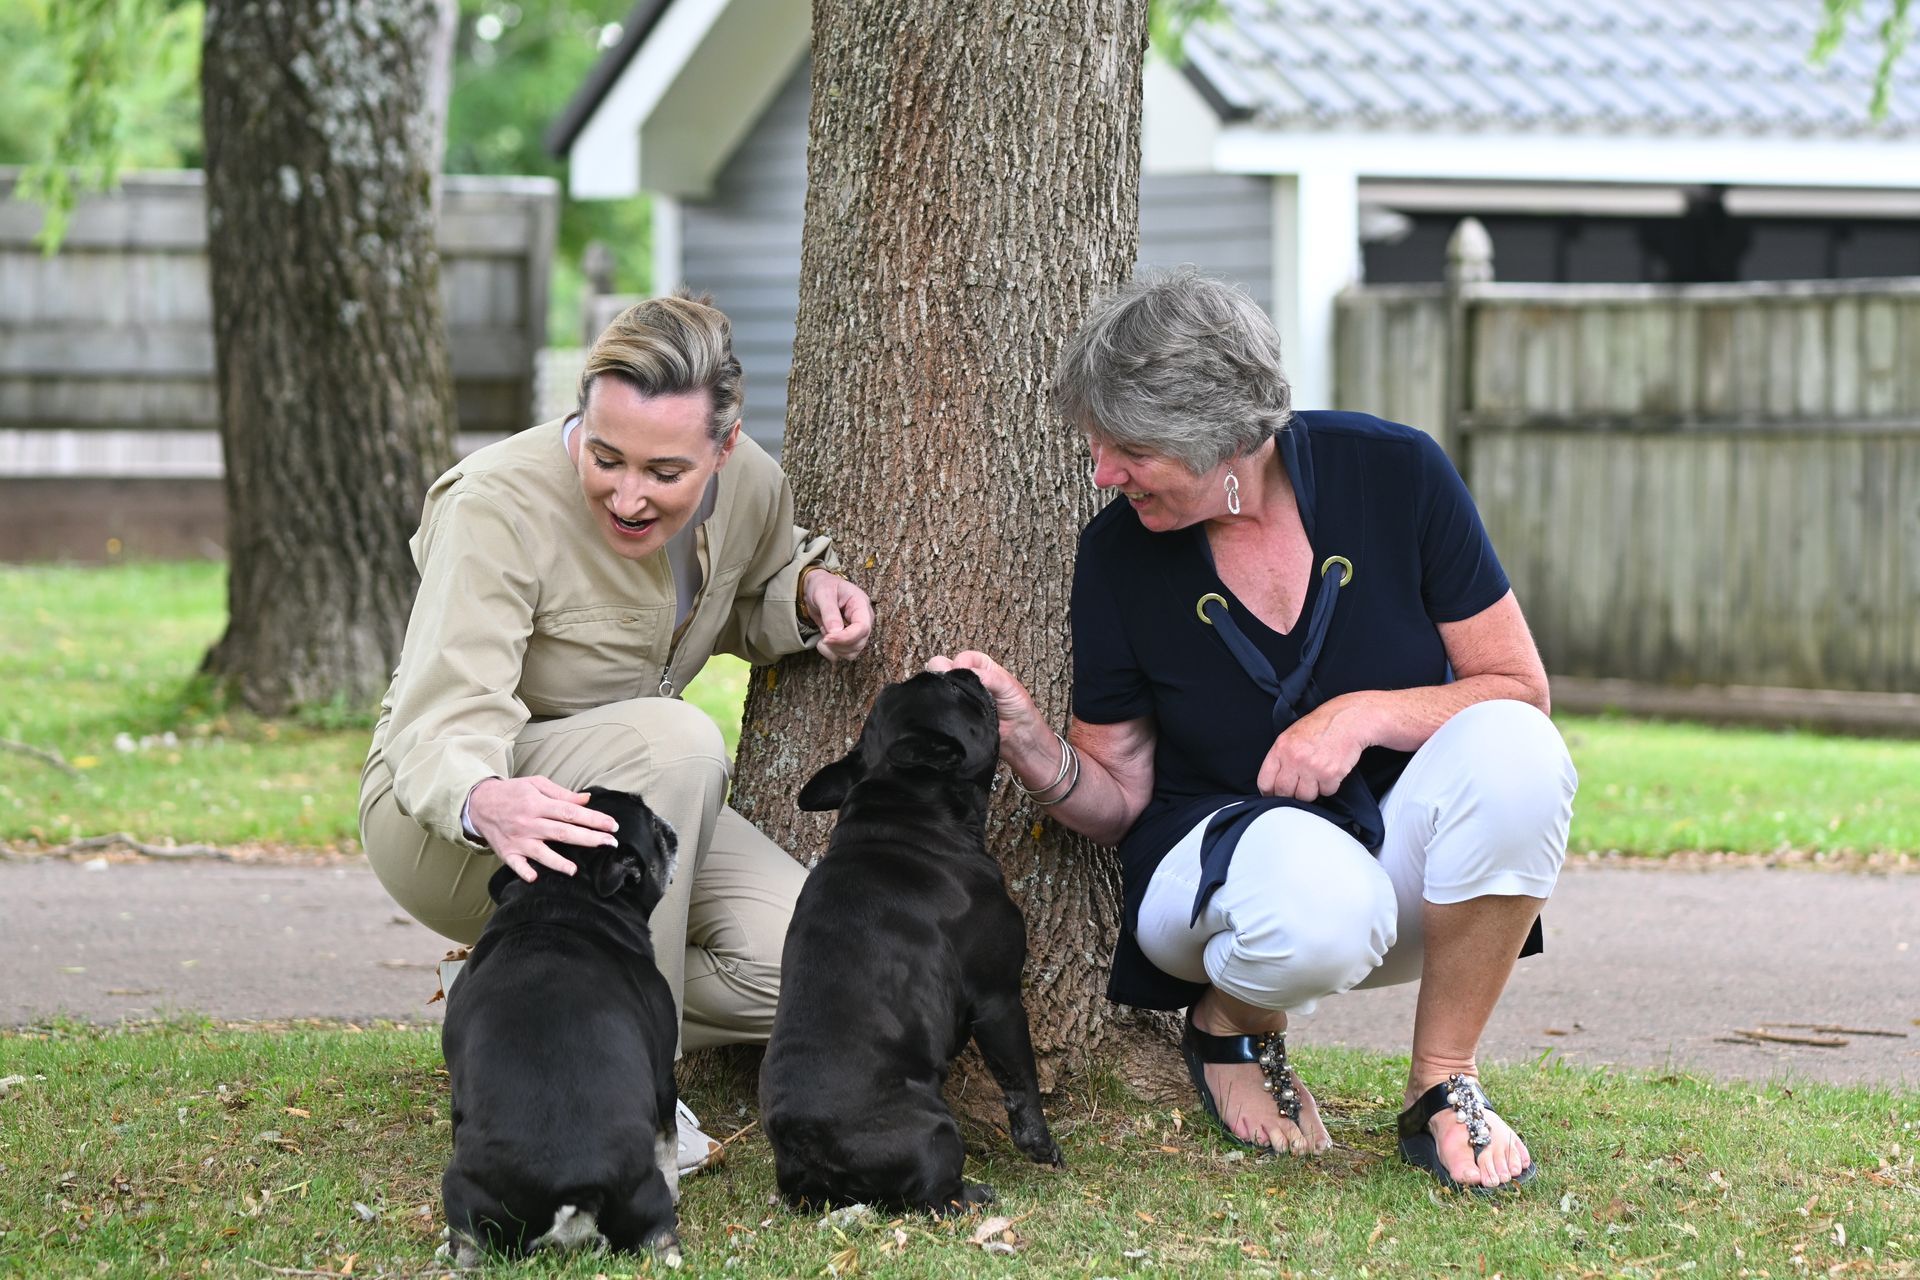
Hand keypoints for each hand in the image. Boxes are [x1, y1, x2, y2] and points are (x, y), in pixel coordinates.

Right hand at [465, 776, 617, 881]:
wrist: (479, 803)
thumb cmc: (512, 793)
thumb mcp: (536, 784)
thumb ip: (562, 794)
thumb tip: (586, 800)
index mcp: (538, 804)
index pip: (571, 812)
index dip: (593, 819)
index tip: (612, 825)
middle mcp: (529, 823)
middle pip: (562, 832)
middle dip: (589, 838)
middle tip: (611, 843)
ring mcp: (518, 839)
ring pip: (541, 852)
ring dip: (557, 862)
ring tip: (574, 869)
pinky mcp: (507, 852)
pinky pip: (516, 865)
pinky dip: (524, 871)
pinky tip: (535, 877)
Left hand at [805, 572, 873, 660]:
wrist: (817, 588)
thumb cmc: (822, 586)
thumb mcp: (823, 594)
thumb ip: (830, 612)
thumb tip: (835, 632)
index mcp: (861, 605)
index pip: (862, 628)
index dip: (845, 637)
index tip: (827, 638)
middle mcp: (864, 620)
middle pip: (858, 643)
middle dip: (838, 644)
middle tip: (822, 635)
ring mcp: (858, 631)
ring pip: (852, 652)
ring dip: (834, 649)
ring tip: (823, 635)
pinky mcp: (850, 639)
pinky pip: (844, 655)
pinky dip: (831, 652)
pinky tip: (823, 641)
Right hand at [925, 650, 1043, 744]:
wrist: (1018, 737)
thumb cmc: (1018, 709)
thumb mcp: (1008, 687)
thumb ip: (990, 677)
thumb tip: (966, 672)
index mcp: (981, 666)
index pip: (962, 657)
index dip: (960, 663)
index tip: (962, 673)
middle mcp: (966, 678)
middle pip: (941, 665)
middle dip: (943, 671)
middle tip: (952, 685)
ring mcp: (957, 695)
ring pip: (936, 684)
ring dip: (941, 688)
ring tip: (953, 698)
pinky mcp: (952, 712)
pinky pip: (939, 704)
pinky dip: (941, 704)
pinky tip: (951, 710)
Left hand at [1257, 697, 1369, 800]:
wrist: (1349, 719)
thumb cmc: (1321, 726)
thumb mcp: (1291, 735)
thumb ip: (1280, 758)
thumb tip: (1273, 783)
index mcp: (1281, 748)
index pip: (1265, 782)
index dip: (1270, 792)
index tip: (1275, 794)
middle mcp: (1294, 758)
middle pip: (1284, 793)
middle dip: (1291, 794)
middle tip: (1300, 785)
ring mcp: (1312, 767)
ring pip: (1305, 797)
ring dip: (1312, 791)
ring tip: (1317, 775)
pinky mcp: (1331, 774)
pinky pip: (1326, 792)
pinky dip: (1330, 786)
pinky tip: (1331, 771)